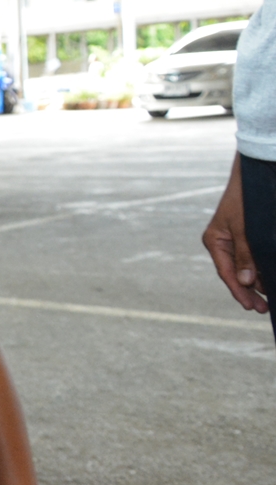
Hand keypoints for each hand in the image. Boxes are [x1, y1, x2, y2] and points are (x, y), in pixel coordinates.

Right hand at [202, 157, 266, 312]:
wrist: (254, 174)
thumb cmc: (247, 199)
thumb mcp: (246, 228)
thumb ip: (246, 255)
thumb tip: (246, 282)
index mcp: (215, 241)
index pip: (226, 273)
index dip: (240, 292)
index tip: (252, 307)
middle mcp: (222, 243)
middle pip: (235, 274)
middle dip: (249, 292)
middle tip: (263, 309)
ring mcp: (233, 240)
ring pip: (245, 267)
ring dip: (257, 282)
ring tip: (269, 296)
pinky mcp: (245, 236)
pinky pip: (251, 257)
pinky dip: (259, 268)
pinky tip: (267, 277)